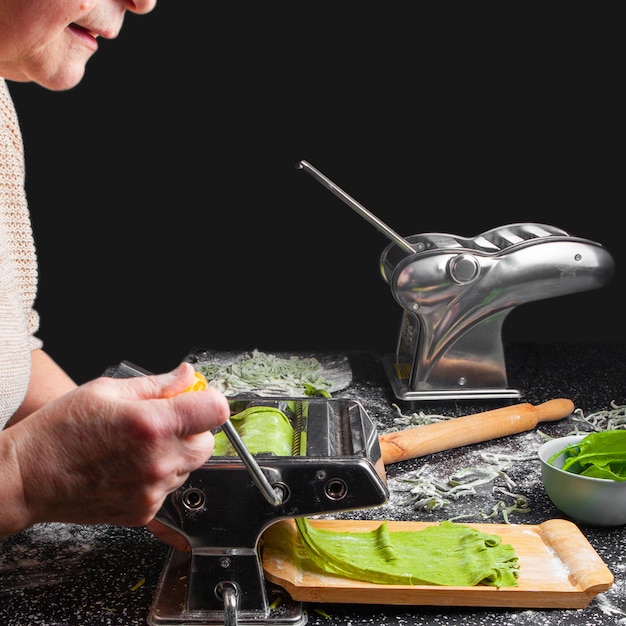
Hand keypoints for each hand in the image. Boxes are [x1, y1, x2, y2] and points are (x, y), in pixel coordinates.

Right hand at [0, 363, 229, 535]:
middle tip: (163, 422)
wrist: (26, 479)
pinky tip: (128, 467)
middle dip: (192, 429)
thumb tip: (187, 376)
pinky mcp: (144, 511)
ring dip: (174, 454)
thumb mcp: (106, 391)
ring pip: (188, 467)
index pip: (215, 410)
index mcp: (152, 424)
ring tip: (136, 446)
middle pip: (207, 442)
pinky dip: (157, 477)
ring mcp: (152, 490)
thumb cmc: (59, 432)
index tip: (196, 400)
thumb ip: (157, 384)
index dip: (208, 401)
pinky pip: (168, 488)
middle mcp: (158, 460)